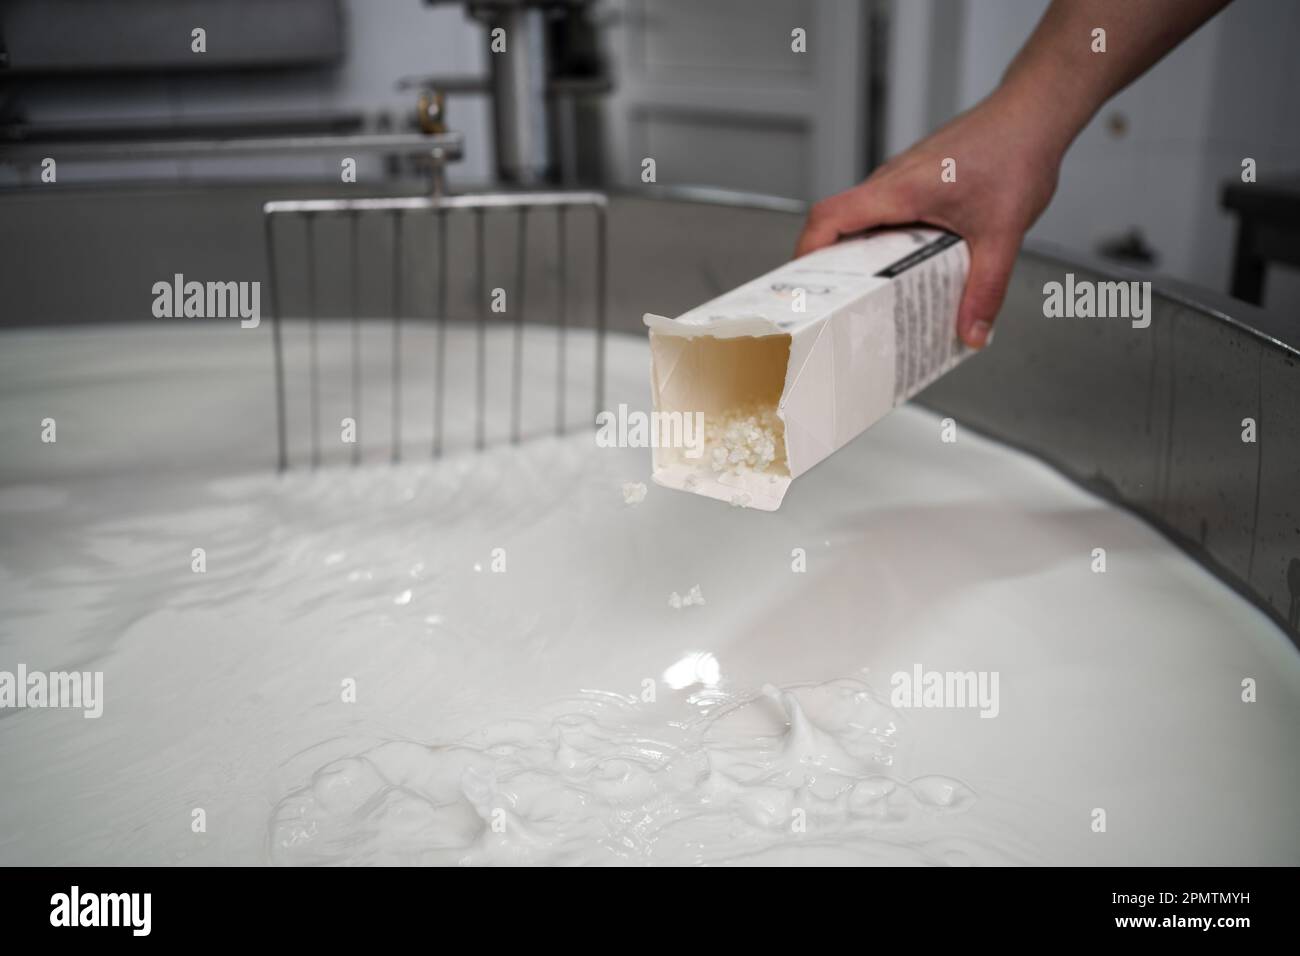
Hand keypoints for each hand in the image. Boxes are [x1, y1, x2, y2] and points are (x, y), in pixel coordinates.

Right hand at [795, 87, 1064, 347]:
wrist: (1035, 112)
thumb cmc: (1015, 151)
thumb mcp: (1003, 233)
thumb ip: (986, 287)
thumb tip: (972, 331)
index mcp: (899, 190)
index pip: (829, 217)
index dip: (806, 252)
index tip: (803, 286)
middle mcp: (891, 181)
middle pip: (838, 225)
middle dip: (832, 268)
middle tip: (839, 305)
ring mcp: (902, 179)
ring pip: (864, 221)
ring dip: (862, 256)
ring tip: (874, 295)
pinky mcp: (917, 180)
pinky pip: (888, 215)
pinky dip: (888, 243)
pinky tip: (911, 267)